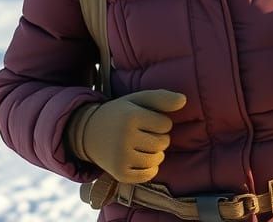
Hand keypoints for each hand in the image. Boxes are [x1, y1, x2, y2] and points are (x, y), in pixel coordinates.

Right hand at [66, 89, 186, 183]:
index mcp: (130, 116)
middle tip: (143, 133)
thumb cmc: (120, 114)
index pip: (166, 124)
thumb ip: (162, 98)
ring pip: (158, 158)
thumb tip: (184, 100)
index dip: (160, 122)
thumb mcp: (138, 100)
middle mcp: (124, 137)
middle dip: (159, 137)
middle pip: (163, 142)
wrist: (89, 133)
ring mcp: (121, 157)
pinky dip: (150, 168)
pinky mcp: (120, 173)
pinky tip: (139, 158)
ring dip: (156, 153)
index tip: (146, 120)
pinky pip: (149, 174)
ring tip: (142, 145)